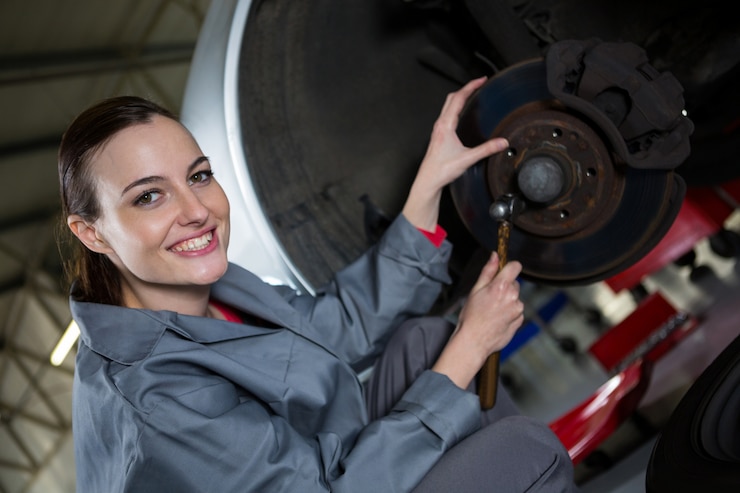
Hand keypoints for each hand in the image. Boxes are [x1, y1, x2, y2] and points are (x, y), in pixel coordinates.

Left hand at [402, 77, 508, 230]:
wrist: (428, 181)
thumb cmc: (441, 170)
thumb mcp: (468, 159)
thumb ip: (486, 150)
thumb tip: (502, 143)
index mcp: (445, 126)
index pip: (458, 98)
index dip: (471, 87)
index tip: (481, 80)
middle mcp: (440, 125)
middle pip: (452, 98)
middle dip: (466, 88)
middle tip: (478, 83)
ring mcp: (438, 130)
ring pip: (448, 106)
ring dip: (460, 97)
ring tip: (471, 93)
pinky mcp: (438, 135)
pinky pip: (446, 114)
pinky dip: (456, 107)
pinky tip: (461, 112)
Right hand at [431, 252, 523, 389]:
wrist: (473, 341)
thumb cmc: (471, 316)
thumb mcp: (475, 290)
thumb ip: (488, 271)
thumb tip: (495, 256)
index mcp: (501, 286)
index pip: (515, 266)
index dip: (509, 267)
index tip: (504, 271)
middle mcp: (513, 297)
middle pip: (514, 283)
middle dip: (505, 287)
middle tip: (490, 297)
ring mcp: (517, 310)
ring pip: (515, 298)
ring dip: (507, 301)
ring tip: (492, 311)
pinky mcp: (519, 320)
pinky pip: (516, 311)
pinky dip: (509, 313)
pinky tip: (497, 319)